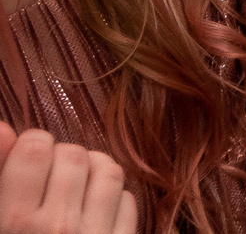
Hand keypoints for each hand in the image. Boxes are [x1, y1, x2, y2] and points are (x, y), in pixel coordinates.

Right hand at [0, 125, 137, 233]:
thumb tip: (4, 127)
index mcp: (14, 221)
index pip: (35, 150)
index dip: (31, 145)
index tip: (27, 157)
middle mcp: (57, 227)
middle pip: (74, 155)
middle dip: (61, 158)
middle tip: (48, 179)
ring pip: (109, 171)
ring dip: (93, 171)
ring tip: (75, 187)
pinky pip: (128, 202)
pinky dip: (113, 200)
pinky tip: (94, 213)